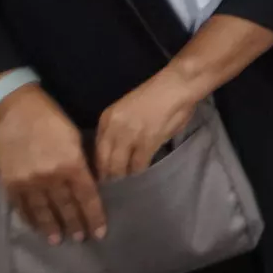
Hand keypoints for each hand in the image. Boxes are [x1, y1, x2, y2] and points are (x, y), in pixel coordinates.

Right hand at [0, 86, 106, 244]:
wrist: (15, 111)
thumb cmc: (50, 119)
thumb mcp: (74, 137)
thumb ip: (81, 162)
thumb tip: (89, 183)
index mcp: (71, 164)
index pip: (87, 197)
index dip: (94, 216)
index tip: (100, 231)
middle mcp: (50, 178)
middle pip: (66, 207)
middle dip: (75, 225)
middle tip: (81, 239)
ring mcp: (28, 182)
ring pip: (43, 211)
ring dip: (51, 227)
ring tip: (58, 240)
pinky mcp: (10, 183)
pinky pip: (21, 207)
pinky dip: (29, 218)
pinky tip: (35, 226)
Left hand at [94, 67, 198, 181]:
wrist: (176, 85)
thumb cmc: (156, 95)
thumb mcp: (127, 110)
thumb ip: (119, 129)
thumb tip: (117, 151)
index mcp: (107, 118)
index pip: (96, 150)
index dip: (98, 166)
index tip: (102, 176)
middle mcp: (113, 128)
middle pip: (104, 162)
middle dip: (108, 176)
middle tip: (112, 186)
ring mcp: (130, 136)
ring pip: (119, 166)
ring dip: (123, 176)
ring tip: (126, 183)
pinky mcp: (147, 142)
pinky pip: (138, 165)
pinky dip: (139, 171)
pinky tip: (141, 173)